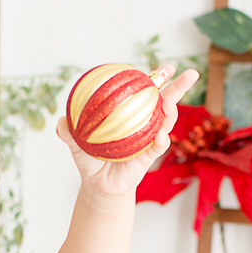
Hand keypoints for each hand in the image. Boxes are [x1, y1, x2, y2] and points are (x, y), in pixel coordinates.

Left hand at [56, 65, 198, 199]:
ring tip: (170, 103)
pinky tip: (162, 136)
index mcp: (130, 114)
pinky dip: (162, 140)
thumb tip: (60, 121)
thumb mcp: (76, 144)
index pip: (145, 92)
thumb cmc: (90, 160)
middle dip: (180, 87)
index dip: (157, 79)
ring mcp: (150, 140)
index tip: (166, 67)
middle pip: (166, 102)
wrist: (99, 185)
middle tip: (191, 73)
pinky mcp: (149, 157)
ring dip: (171, 111)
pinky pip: (158, 147)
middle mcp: (144, 124)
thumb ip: (67, 131)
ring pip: (167, 122)